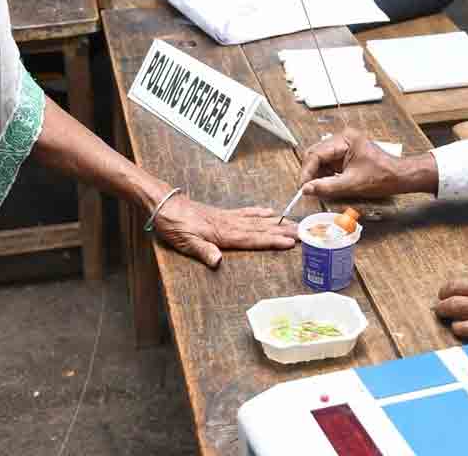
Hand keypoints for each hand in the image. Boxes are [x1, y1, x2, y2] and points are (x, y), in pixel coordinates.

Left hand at [153, 193, 297, 267]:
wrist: (164, 205)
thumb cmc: (173, 225)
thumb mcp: (184, 242)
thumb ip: (203, 251)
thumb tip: (218, 261)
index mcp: (223, 234)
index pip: (252, 238)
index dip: (272, 240)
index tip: (290, 242)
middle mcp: (229, 224)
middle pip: (261, 229)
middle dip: (282, 231)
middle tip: (303, 233)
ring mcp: (227, 218)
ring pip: (257, 221)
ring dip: (276, 223)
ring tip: (294, 224)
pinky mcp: (222, 214)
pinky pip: (245, 212)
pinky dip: (259, 212)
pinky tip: (269, 212)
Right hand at [299, 128, 427, 198]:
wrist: (400, 177)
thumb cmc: (383, 176)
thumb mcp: (352, 184)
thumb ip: (327, 187)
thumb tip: (307, 189)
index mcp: (345, 139)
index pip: (316, 153)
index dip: (307, 171)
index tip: (303, 187)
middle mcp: (342, 139)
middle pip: (315, 155)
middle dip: (311, 173)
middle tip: (308, 189)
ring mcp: (344, 147)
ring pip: (320, 160)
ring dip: (317, 175)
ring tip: (318, 189)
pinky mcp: (345, 156)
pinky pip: (328, 165)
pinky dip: (325, 176)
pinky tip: (327, 185)